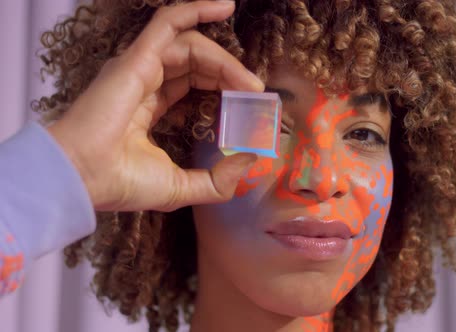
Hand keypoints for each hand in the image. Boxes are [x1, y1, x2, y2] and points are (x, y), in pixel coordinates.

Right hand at [47, 1, 261, 211]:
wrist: (86, 179)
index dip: (222, 86)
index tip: (250, 101)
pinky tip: (224, 6)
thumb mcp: (181, 187)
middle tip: (255, 90)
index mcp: (151, 108)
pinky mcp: (137, 58)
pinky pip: (169, 23)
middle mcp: (145, 82)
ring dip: (224, 60)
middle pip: (196, 63)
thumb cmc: (124, 184)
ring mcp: (140, 67)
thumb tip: (249, 161)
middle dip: (229, 73)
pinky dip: (196, 9)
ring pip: (190, 45)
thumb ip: (217, 180)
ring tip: (249, 82)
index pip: (193, 83)